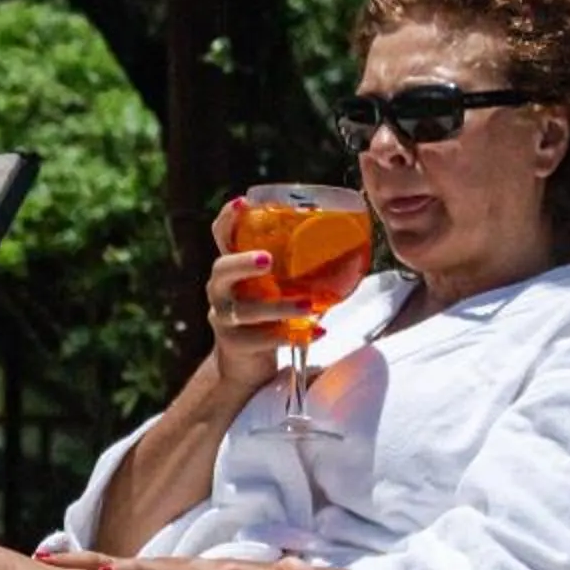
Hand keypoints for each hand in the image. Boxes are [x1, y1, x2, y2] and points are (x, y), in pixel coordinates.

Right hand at [205, 199, 300, 396]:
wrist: (244, 367)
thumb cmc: (266, 318)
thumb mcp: (273, 288)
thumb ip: (293, 269)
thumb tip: (349, 242)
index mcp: (231, 269)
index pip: (221, 237)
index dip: (228, 219)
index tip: (242, 202)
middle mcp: (220, 290)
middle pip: (221, 269)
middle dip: (243, 262)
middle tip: (268, 259)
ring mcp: (224, 318)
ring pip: (246, 310)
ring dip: (279, 306)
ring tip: (308, 304)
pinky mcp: (234, 345)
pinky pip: (261, 340)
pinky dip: (291, 336)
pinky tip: (316, 332)